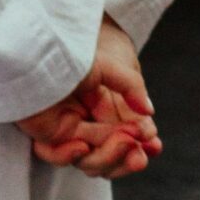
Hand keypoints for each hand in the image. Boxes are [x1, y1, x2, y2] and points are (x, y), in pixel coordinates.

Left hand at [16, 18, 162, 179]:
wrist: (45, 37)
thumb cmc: (76, 50)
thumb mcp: (112, 65)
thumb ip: (131, 87)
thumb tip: (148, 111)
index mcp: (106, 110)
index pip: (126, 137)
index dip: (140, 145)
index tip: (153, 144)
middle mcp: (88, 123)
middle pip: (110, 156)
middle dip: (127, 159)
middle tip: (139, 157)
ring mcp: (66, 130)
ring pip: (88, 162)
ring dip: (107, 158)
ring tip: (121, 142)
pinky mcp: (45, 131)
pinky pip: (56, 156)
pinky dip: (69, 156)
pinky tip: (82, 147)